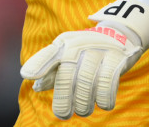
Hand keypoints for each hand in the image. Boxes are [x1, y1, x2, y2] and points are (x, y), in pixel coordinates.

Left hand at [20, 0, 148, 118]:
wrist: (121, 34)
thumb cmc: (87, 49)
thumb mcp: (68, 55)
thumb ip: (52, 71)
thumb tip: (36, 87)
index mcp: (63, 44)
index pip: (48, 54)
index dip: (38, 64)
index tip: (27, 75)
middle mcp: (78, 45)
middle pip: (67, 75)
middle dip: (64, 98)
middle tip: (63, 114)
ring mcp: (98, 51)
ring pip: (87, 82)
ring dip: (85, 102)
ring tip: (83, 111)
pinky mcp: (117, 58)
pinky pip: (108, 82)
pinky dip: (104, 97)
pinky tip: (102, 104)